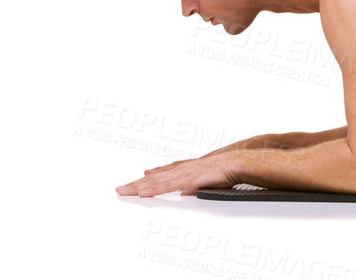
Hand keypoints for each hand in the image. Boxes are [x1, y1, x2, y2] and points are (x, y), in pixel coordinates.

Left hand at [116, 151, 242, 197]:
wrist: (235, 163)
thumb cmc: (224, 171)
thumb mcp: (206, 180)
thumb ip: (194, 186)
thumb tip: (185, 192)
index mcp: (186, 169)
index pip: (163, 173)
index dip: (149, 176)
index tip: (139, 178)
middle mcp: (180, 169)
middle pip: (154, 177)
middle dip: (136, 183)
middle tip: (120, 188)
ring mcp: (182, 173)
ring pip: (155, 181)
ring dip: (138, 186)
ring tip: (124, 191)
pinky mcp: (185, 180)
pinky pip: (165, 186)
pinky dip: (152, 189)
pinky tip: (142, 192)